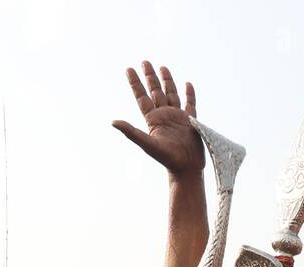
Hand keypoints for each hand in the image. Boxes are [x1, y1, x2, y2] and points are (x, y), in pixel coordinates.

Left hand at [112, 61, 203, 176]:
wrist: (186, 168)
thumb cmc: (167, 158)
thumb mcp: (147, 144)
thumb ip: (131, 132)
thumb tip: (113, 122)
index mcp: (153, 119)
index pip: (142, 97)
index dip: (135, 83)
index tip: (129, 69)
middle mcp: (164, 115)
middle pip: (155, 91)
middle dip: (150, 77)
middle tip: (144, 61)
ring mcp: (177, 117)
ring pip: (171, 94)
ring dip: (167, 81)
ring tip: (162, 67)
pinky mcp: (191, 121)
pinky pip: (190, 104)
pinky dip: (189, 94)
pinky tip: (187, 84)